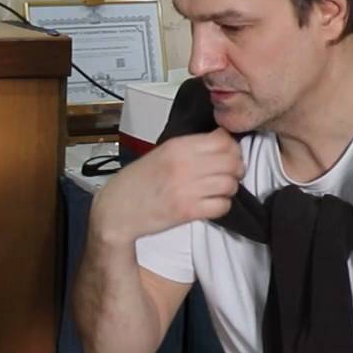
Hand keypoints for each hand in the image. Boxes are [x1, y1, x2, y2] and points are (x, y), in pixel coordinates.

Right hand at [90, 130, 244, 243]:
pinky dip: (221, 205)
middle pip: (232, 161)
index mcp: (177, 146)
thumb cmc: (137, 182)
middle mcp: (184, 165)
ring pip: (230, 184)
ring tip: (218, 190)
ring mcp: (187, 189)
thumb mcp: (161, 153)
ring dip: (229, 188)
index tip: (228, 154)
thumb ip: (189, 147)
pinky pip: (222, 206)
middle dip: (235, 168)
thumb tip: (221, 142)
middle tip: (229, 174)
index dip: (232, 148)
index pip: (223, 141)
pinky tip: (210, 204)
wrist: (117, 210)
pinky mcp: (187, 211)